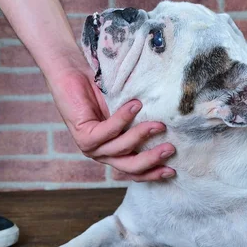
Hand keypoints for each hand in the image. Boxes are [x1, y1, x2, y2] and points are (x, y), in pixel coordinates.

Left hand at [46, 64, 175, 181]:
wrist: (74, 73)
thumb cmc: (102, 88)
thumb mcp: (127, 109)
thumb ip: (142, 120)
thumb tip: (172, 122)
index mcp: (113, 151)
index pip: (134, 170)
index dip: (153, 173)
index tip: (172, 170)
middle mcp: (102, 153)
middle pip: (129, 166)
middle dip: (151, 160)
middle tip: (170, 149)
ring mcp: (91, 147)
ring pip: (121, 149)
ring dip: (142, 135)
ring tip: (158, 125)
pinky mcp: (83, 135)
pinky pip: (108, 131)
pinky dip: (124, 119)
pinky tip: (136, 106)